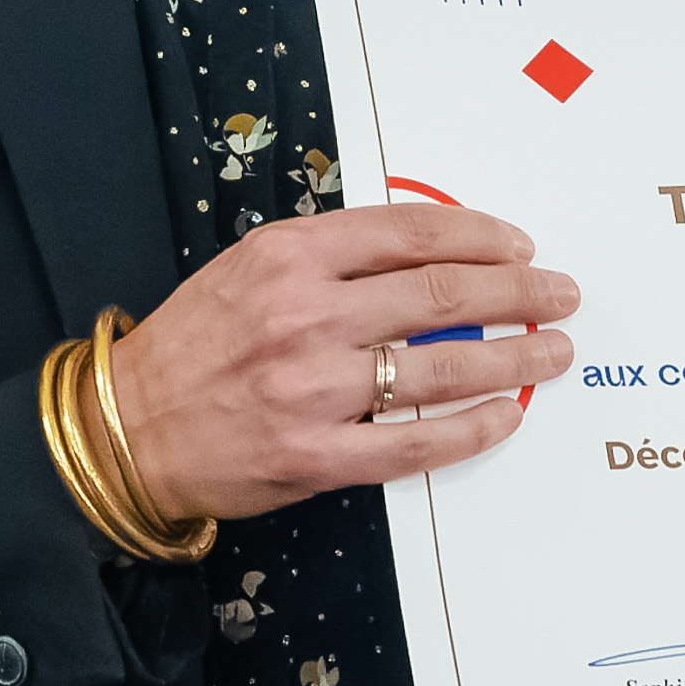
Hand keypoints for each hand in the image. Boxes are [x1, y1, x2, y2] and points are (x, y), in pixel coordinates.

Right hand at [103, 202, 570, 521]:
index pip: (410, 232)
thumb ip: (330, 259)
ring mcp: (313, 388)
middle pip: (442, 292)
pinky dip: (470, 427)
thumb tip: (427, 258)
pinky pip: (415, 440)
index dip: (481, 236)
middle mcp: (304, 315)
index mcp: (288, 256)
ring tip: (552, 350)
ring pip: (441, 364)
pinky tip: (504, 414)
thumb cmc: (191, 347)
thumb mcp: (248, 270)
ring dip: (513, 355)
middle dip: (519, 290)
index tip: (520, 246)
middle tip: (559, 294)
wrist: (125, 429)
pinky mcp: (316, 453)